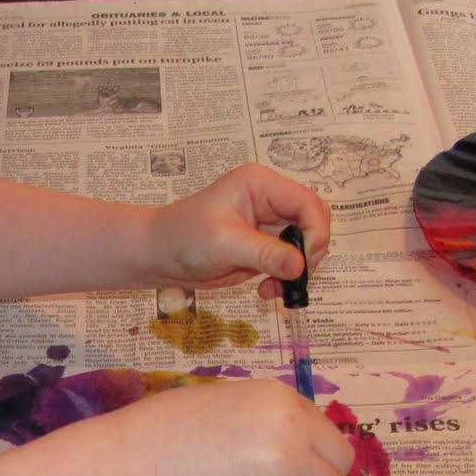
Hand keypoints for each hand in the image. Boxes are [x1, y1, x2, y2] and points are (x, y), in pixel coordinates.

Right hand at [109, 377, 353, 475]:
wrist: (138, 462)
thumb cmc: (169, 426)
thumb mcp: (229, 399)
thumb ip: (270, 416)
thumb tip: (302, 441)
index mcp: (280, 397)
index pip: (327, 429)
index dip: (316, 450)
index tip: (302, 463)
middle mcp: (292, 429)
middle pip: (338, 464)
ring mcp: (285, 469)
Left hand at [145, 164, 329, 296]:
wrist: (160, 255)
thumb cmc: (183, 237)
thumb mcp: (224, 243)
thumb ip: (265, 253)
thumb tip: (300, 266)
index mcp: (261, 184)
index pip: (306, 201)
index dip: (315, 231)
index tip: (306, 262)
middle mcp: (269, 200)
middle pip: (312, 222)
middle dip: (309, 252)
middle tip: (293, 277)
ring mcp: (269, 224)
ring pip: (304, 245)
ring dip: (297, 271)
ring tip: (274, 289)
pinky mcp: (265, 247)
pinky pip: (290, 263)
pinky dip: (285, 279)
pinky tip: (266, 291)